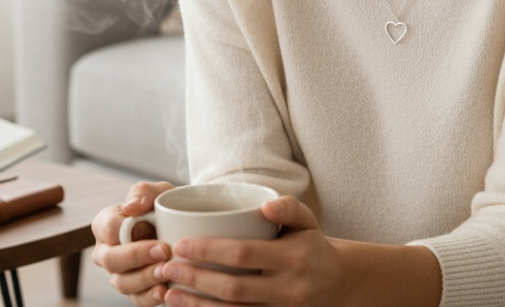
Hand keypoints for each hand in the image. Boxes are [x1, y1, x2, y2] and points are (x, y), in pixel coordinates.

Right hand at [91, 180, 175, 305]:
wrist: (183, 227)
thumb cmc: (164, 207)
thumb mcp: (157, 192)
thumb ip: (142, 193)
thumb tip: (130, 207)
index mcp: (106, 224)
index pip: (108, 230)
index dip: (131, 237)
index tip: (160, 242)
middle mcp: (106, 251)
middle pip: (111, 260)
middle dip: (138, 259)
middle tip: (165, 255)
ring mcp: (118, 273)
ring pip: (123, 283)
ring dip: (146, 280)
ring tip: (167, 273)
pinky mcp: (134, 290)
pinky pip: (136, 299)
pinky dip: (150, 297)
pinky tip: (165, 291)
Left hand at [155, 195, 347, 306]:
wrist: (337, 284)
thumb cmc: (311, 245)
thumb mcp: (307, 221)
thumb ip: (289, 207)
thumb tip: (265, 207)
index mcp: (293, 257)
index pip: (244, 253)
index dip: (209, 251)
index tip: (180, 244)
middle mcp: (288, 288)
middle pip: (233, 287)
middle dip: (195, 278)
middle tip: (167, 267)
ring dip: (197, 305)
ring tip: (168, 293)